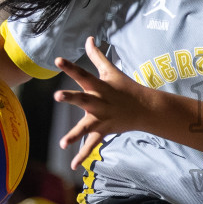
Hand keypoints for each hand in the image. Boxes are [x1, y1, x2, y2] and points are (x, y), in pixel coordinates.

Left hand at [54, 37, 152, 169]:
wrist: (144, 108)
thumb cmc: (125, 87)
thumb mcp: (111, 71)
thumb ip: (96, 56)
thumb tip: (88, 38)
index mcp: (98, 86)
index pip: (82, 74)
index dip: (70, 67)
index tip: (57, 60)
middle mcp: (98, 102)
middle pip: (83, 99)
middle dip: (71, 98)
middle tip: (58, 96)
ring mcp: (101, 118)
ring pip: (86, 127)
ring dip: (75, 135)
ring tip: (63, 143)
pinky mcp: (103, 131)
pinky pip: (92, 145)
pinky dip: (82, 156)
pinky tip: (72, 166)